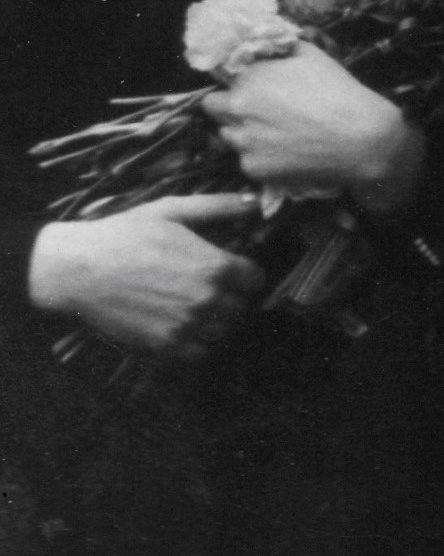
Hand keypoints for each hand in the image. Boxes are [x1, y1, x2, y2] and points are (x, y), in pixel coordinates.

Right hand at [27, 193, 262, 360]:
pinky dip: (195, 344)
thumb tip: (254, 201)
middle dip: (230, 297)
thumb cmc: (123, 235)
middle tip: (207, 289)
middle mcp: (207, 299)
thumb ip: (218, 207)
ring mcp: (187, 325)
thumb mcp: (171, 211)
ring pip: (222, 331)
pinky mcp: (165, 345)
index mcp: (216, 266)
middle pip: (241, 307)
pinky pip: (199, 354)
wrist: (75, 268)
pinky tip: (180, 327)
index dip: (245, 274)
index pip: (256, 280)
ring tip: (192, 308)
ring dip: (214, 321)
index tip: (230, 272)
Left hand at [206, 43, 422, 211]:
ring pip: (227, 135)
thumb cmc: (341, 93)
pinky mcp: (252, 168)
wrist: (362, 140)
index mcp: (249, 77)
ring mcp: (243, 141)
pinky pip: (246, 160)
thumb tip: (268, 42)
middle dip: (229, 106)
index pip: (218, 75)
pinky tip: (287, 153)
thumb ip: (283, 47)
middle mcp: (237, 108)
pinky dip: (262, 158)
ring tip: (274, 134)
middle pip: (212, 107)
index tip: (250, 86)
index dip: (234, 80)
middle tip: (256, 111)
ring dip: (243, 132)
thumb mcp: (314, 56)